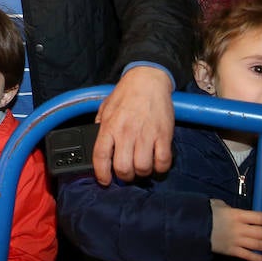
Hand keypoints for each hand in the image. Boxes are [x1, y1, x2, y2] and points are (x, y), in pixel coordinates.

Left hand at [93, 66, 174, 183]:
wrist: (148, 79)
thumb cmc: (126, 94)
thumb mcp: (105, 107)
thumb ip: (100, 126)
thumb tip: (97, 144)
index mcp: (109, 126)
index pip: (101, 157)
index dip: (101, 174)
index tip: (105, 181)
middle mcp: (127, 132)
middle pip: (123, 168)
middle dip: (124, 177)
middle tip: (126, 174)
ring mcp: (146, 134)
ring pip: (143, 168)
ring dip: (142, 173)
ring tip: (141, 167)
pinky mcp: (164, 135)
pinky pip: (163, 161)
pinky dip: (160, 168)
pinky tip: (157, 163)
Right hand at [210, 199, 261, 260]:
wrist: (192, 227)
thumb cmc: (206, 213)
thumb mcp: (218, 204)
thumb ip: (229, 208)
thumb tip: (234, 210)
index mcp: (238, 215)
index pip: (261, 217)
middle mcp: (240, 229)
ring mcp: (236, 241)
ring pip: (259, 245)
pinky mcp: (232, 251)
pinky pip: (248, 256)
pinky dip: (259, 259)